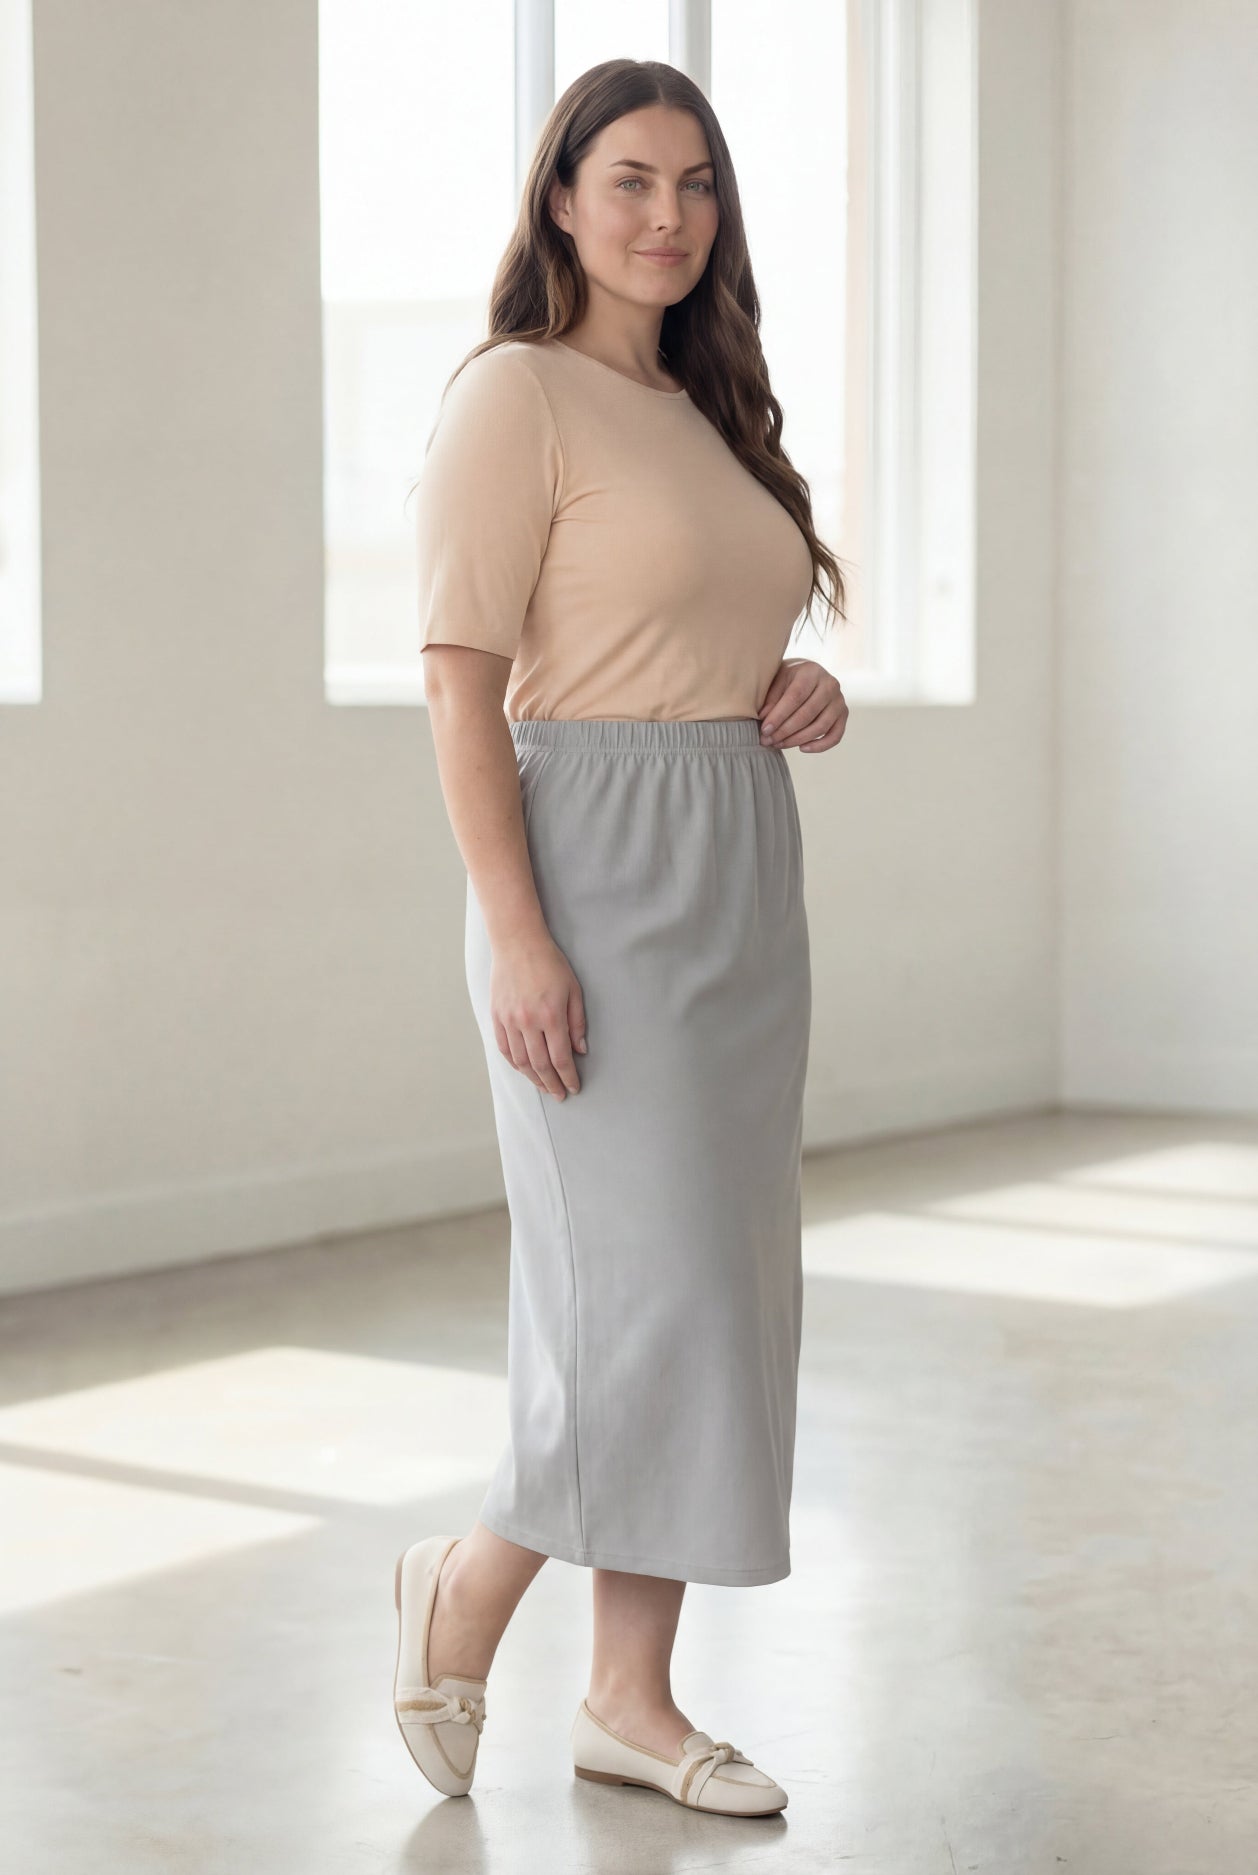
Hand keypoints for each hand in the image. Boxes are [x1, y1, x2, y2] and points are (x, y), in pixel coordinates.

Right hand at [490, 928, 586, 1100]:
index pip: (561, 1057)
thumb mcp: (573, 990)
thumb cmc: (549, 963)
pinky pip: (505, 1048)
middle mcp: (528, 1022)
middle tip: (559, 1095)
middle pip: (540, 1064)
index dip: (568, 1077)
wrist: (517, 943)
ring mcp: (509, 1020)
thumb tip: (580, 1050)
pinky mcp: (497, 1016)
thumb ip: (577, 1022)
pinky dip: (514, 1063)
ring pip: (521, 1061)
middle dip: (552, 1084)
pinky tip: (523, 1070)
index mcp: (551, 1016)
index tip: (573, 1087)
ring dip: (533, 1078)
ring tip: (543, 1087)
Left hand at [758, 658, 847, 752]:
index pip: (795, 697)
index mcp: (811, 672)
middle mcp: (830, 684)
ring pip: (820, 727)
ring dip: (797, 740)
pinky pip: (835, 736)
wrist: (807, 676)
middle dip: (785, 731)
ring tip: (778, 744)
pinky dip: (820, 746)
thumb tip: (764, 718)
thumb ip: (771, 698)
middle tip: (767, 740)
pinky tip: (801, 748)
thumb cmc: (788, 679)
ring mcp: (839, 700)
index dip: (779, 716)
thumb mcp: (777, 681)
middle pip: (807, 714)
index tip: (764, 730)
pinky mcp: (843, 715)